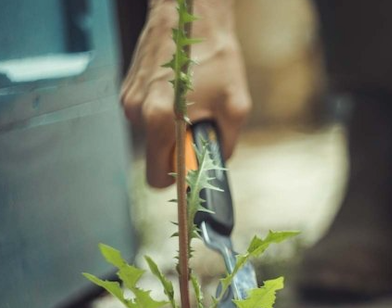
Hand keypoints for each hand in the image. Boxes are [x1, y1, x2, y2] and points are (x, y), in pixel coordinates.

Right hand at [120, 0, 250, 187]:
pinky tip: (178, 92)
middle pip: (155, 158)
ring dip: (171, 131)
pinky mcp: (128, 90)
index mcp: (160, 120)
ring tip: (189, 104)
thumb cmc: (214, 54)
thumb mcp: (235, 105)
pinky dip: (163, 115)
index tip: (192, 166)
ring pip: (151, 137)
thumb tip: (216, 163)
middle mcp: (138, 113)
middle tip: (196, 132)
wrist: (189, 12)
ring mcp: (129, 100)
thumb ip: (225, 145)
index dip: (177, 177)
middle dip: (176, 153)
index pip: (158, 178)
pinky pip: (146, 117)